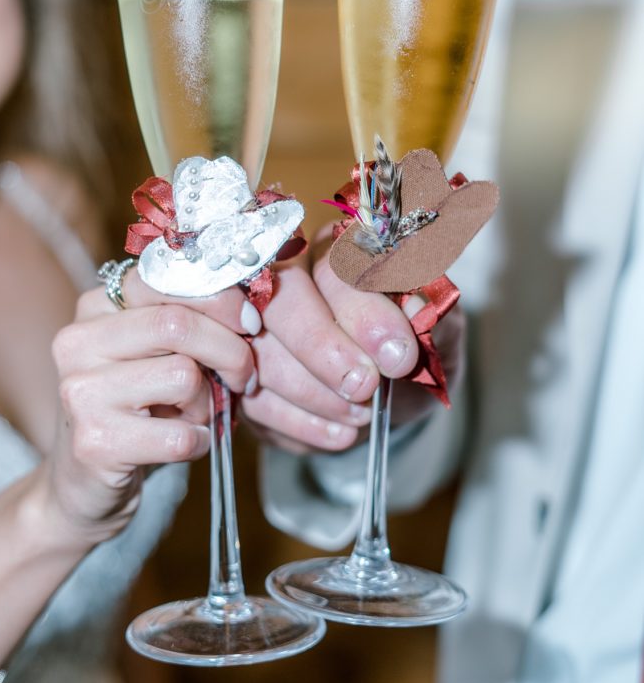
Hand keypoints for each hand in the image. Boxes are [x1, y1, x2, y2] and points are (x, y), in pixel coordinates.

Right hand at [47, 267, 257, 548]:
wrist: (82, 481)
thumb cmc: (135, 406)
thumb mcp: (151, 351)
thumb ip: (186, 318)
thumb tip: (251, 306)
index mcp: (94, 306)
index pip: (165, 278)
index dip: (220, 298)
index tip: (249, 322)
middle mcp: (78, 342)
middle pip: (178, 325)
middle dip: (230, 351)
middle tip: (243, 375)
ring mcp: (81, 392)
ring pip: (184, 378)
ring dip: (208, 404)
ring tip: (192, 414)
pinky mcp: (94, 443)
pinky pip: (181, 435)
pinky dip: (199, 442)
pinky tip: (182, 443)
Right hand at [241, 226, 463, 453]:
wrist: (395, 396)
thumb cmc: (413, 351)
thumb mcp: (440, 332)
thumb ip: (432, 314)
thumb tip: (415, 307)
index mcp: (339, 249)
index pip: (336, 266)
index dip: (363, 312)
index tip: (398, 354)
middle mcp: (288, 276)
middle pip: (282, 303)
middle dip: (324, 350)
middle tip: (365, 386)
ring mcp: (255, 327)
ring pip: (264, 354)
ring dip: (316, 394)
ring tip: (362, 415)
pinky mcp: (243, 374)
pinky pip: (255, 400)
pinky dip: (302, 424)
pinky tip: (341, 433)